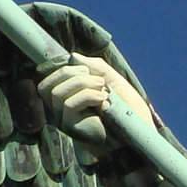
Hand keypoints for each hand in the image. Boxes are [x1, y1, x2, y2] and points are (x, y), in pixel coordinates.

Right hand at [37, 53, 153, 150]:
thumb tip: (73, 56)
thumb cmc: (127, 108)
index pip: (48, 81)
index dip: (63, 69)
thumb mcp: (111, 80)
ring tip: (103, 88)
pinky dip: (87, 95)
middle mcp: (60, 112)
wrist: (139, 130)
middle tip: (98, 79)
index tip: (87, 69)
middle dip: (71, 74)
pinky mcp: (72, 128)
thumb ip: (94, 67)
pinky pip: (69, 105)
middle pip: (46, 86)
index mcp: (66, 99)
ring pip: (57, 94)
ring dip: (82, 84)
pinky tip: (103, 99)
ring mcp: (64, 121)